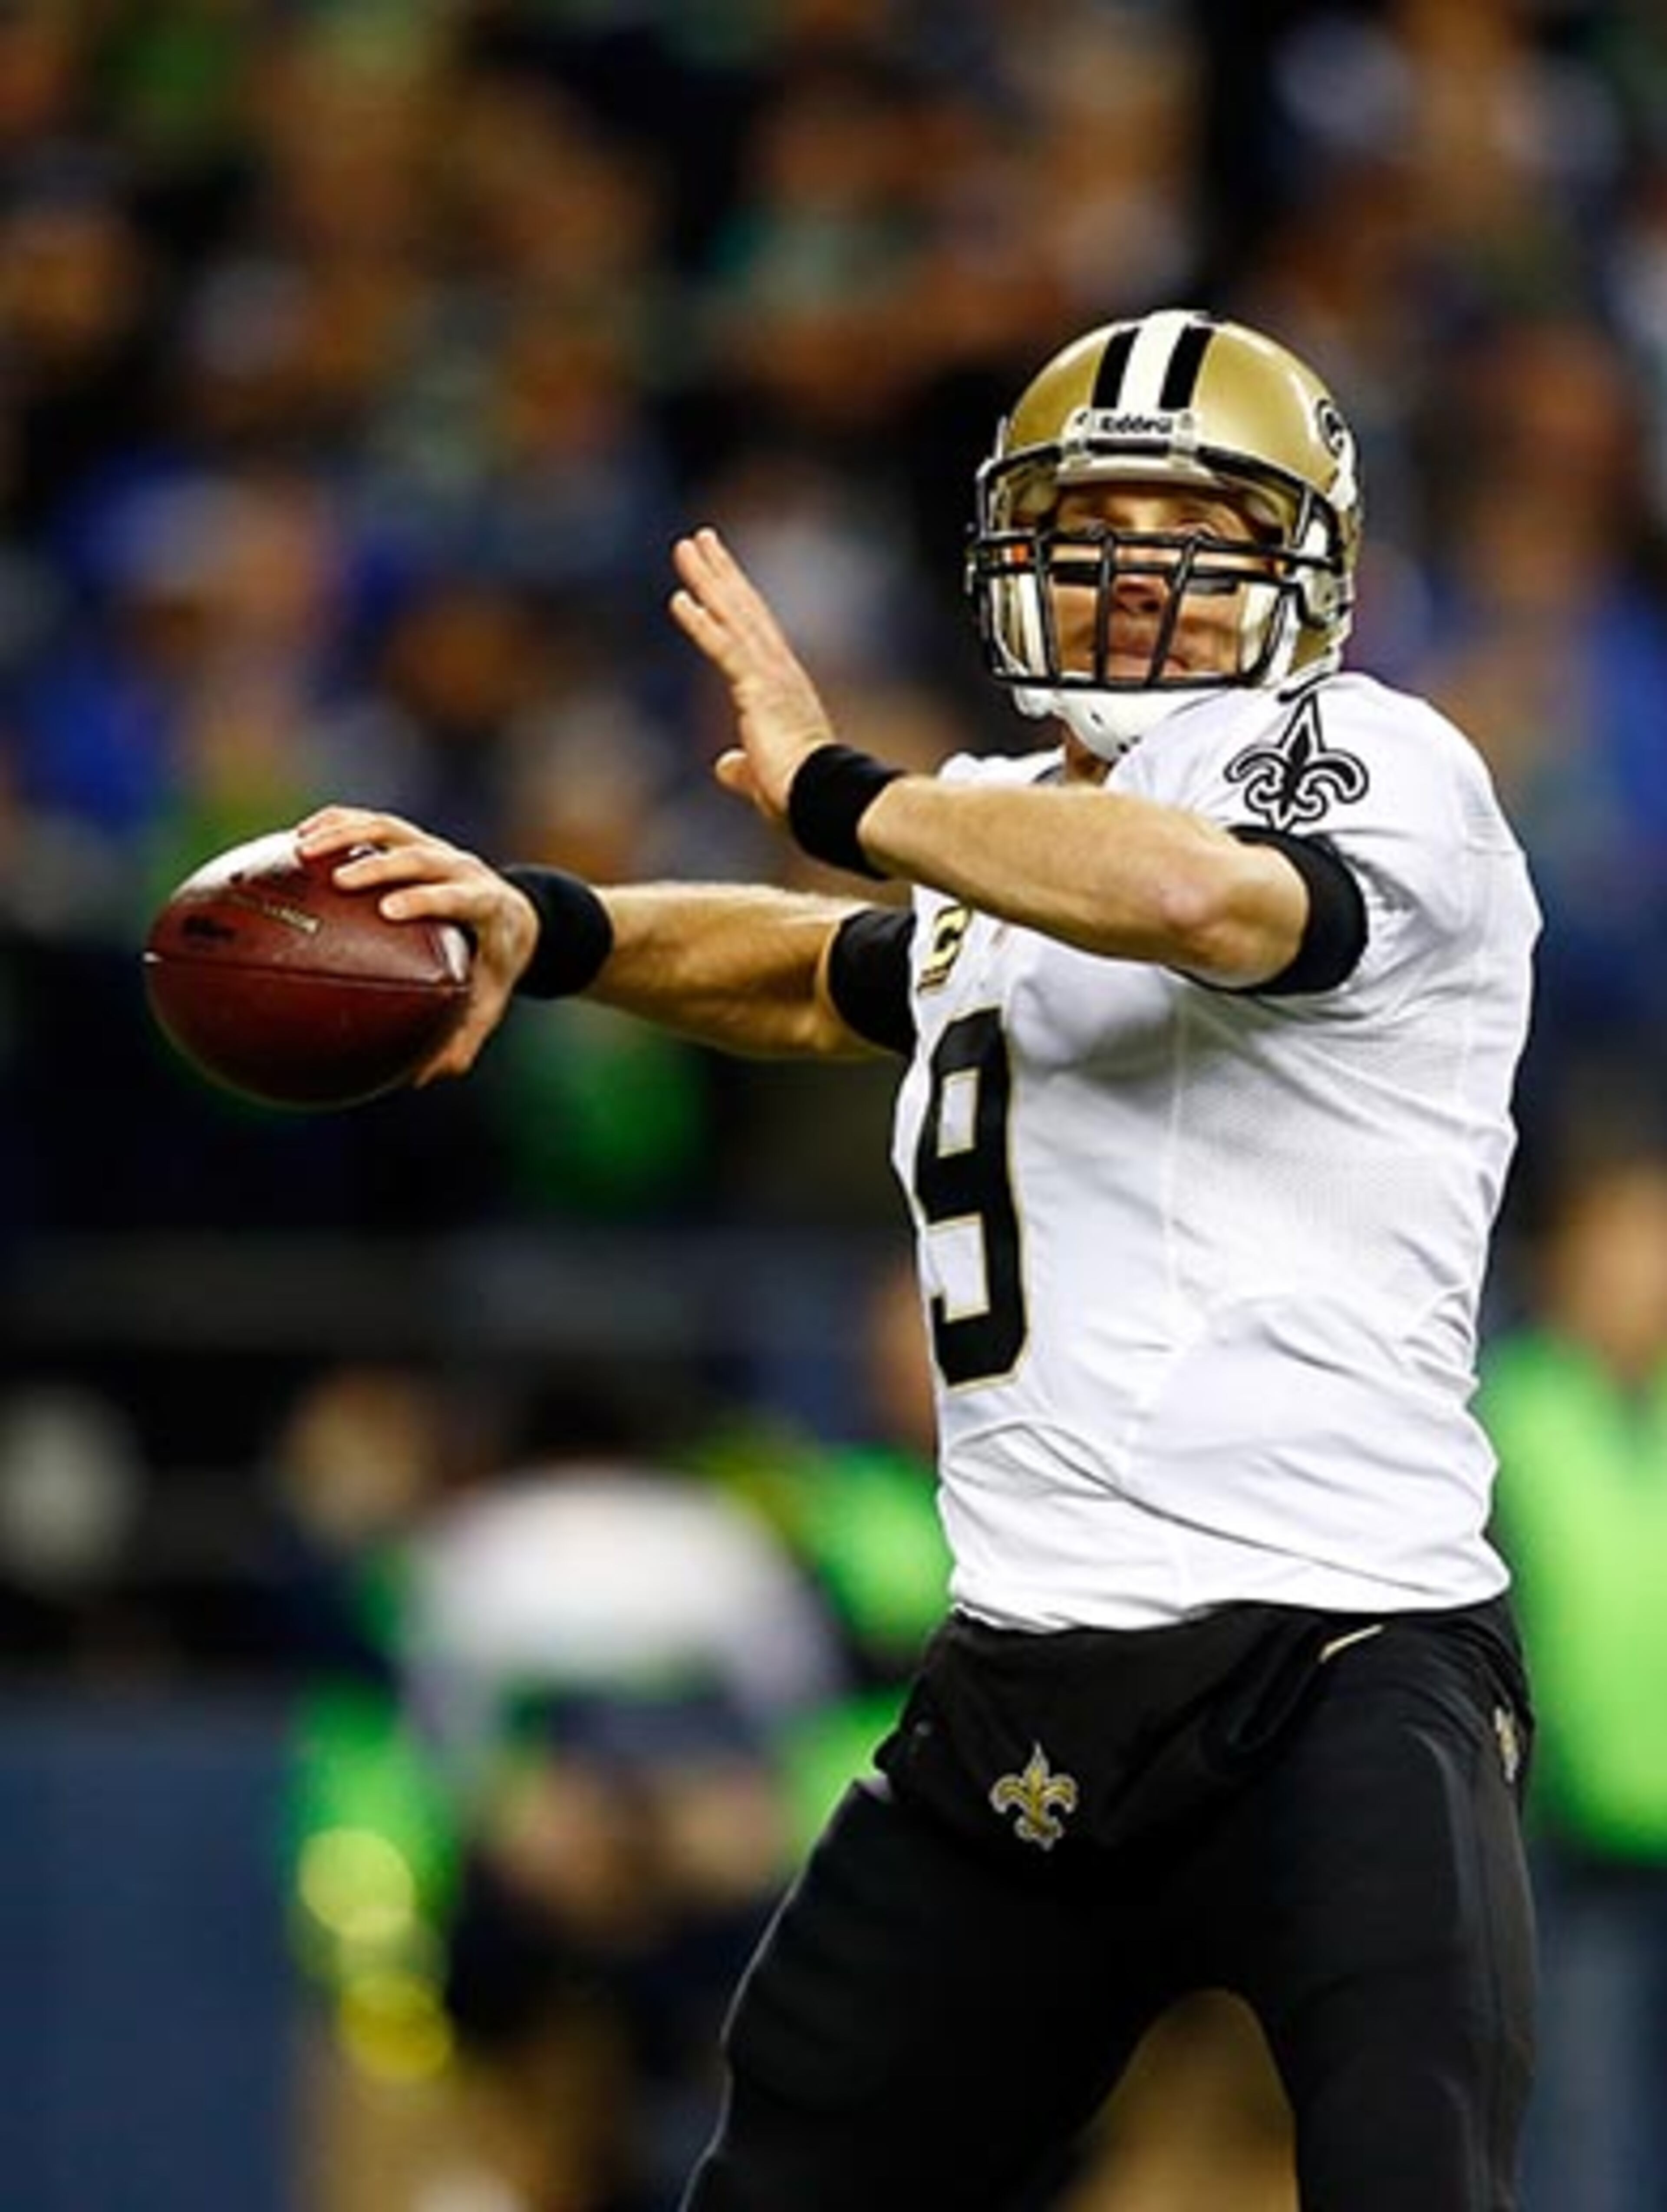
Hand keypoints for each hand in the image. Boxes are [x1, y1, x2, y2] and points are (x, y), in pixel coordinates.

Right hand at [294, 806, 539, 1080]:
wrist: (517, 916)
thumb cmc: (495, 968)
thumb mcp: (486, 1005)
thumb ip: (460, 1040)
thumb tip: (419, 1079)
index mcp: (488, 906)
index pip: (460, 896)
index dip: (427, 898)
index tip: (388, 910)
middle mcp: (462, 868)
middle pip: (421, 856)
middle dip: (380, 864)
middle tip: (340, 881)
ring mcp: (436, 848)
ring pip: (391, 829)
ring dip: (347, 834)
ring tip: (300, 848)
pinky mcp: (413, 838)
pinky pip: (373, 825)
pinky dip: (337, 825)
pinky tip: (297, 840)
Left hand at [669, 527, 834, 822]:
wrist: (820, 801)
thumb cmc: (801, 795)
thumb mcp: (762, 777)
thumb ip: (742, 769)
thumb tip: (725, 767)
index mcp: (781, 688)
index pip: (752, 635)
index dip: (733, 602)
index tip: (716, 575)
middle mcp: (779, 672)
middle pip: (744, 610)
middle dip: (721, 573)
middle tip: (699, 539)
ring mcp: (770, 676)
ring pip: (734, 616)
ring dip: (708, 580)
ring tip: (686, 546)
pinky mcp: (758, 688)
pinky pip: (723, 648)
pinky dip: (700, 622)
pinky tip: (679, 597)